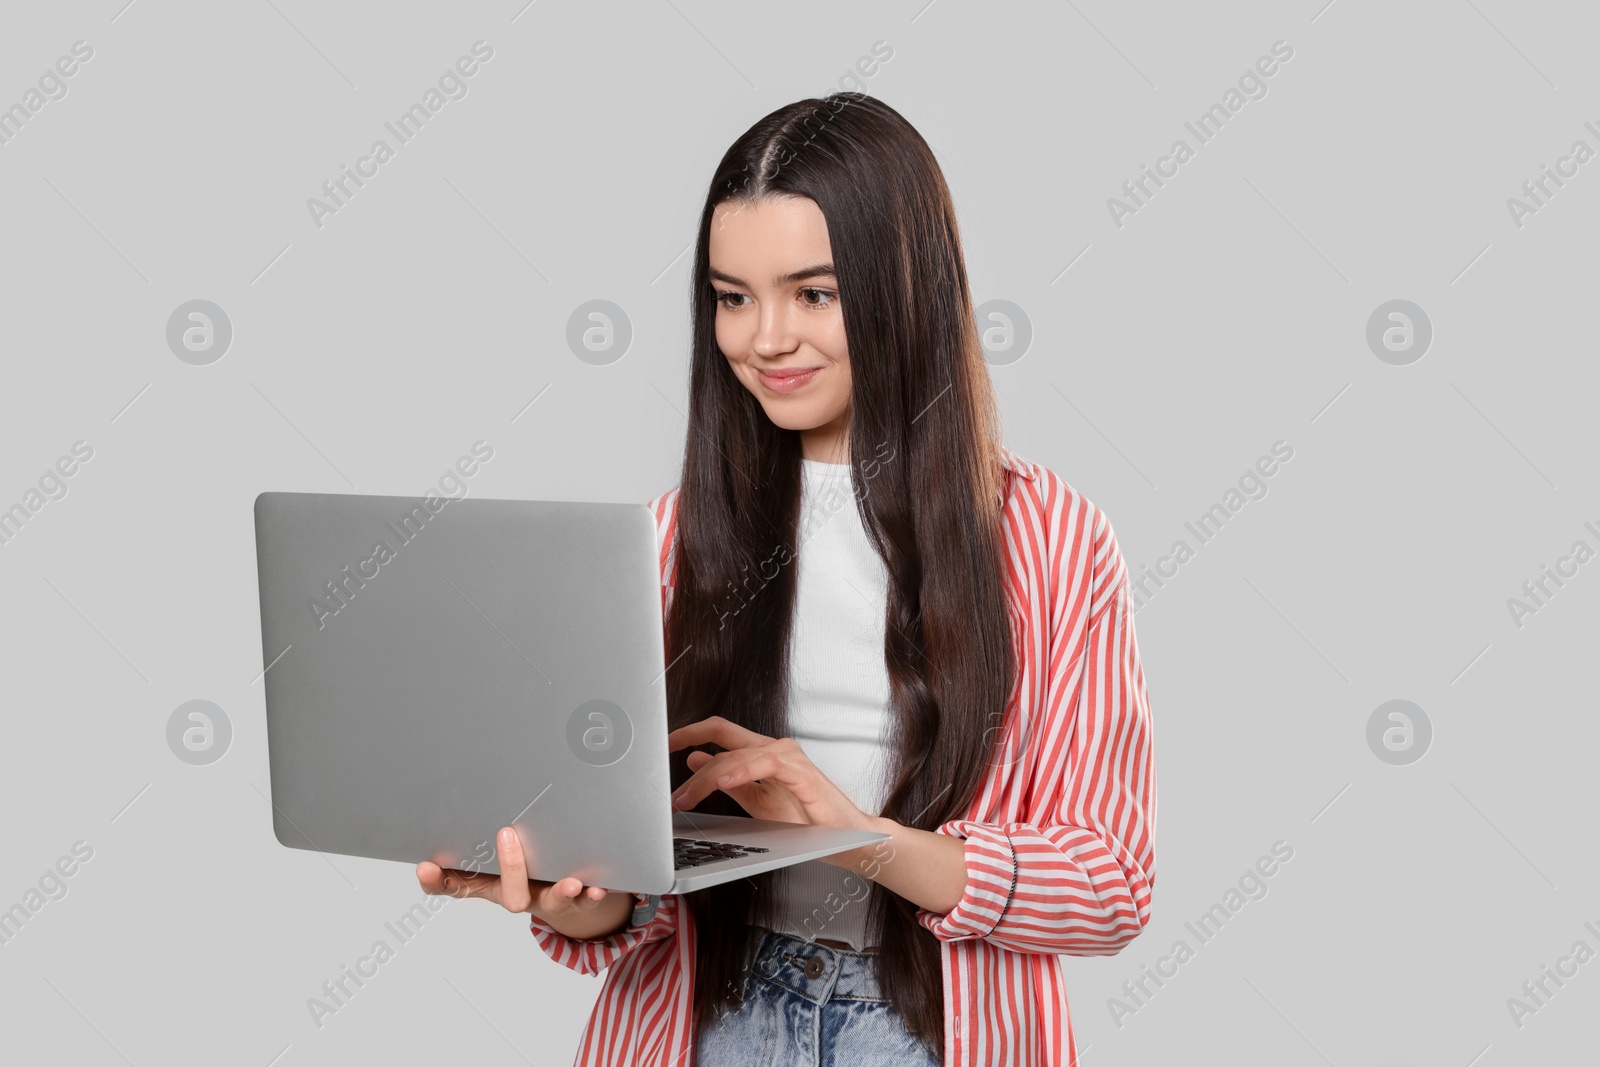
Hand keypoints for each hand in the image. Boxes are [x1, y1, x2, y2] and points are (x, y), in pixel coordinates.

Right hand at [415, 825, 614, 924]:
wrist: (565, 898)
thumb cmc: (523, 866)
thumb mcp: (494, 851)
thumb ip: (480, 829)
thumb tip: (464, 787)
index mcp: (488, 883)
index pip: (454, 886)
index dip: (437, 881)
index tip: (425, 866)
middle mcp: (515, 894)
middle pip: (508, 894)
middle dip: (510, 866)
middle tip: (506, 833)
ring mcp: (546, 899)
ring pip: (550, 901)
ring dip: (559, 891)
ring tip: (569, 882)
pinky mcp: (574, 901)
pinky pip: (584, 901)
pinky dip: (591, 895)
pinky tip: (597, 886)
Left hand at [667, 715, 878, 836]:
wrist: (847, 839)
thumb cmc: (809, 823)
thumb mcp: (758, 802)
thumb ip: (730, 782)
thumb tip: (697, 762)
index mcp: (762, 754)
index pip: (721, 732)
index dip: (690, 732)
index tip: (664, 744)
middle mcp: (774, 748)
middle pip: (722, 734)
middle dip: (687, 744)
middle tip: (661, 771)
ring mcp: (788, 757)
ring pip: (736, 754)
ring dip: (704, 776)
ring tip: (684, 796)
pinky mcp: (800, 772)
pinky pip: (764, 764)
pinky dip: (739, 771)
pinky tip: (721, 780)